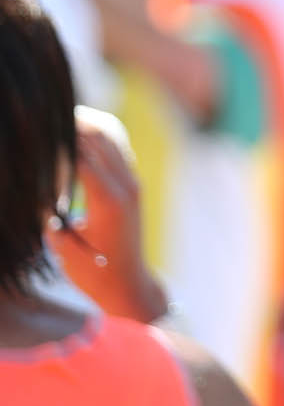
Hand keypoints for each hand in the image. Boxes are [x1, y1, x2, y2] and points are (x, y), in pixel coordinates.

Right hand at [46, 110, 166, 322]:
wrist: (127, 284)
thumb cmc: (90, 272)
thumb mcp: (61, 243)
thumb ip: (47, 208)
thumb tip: (30, 181)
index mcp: (109, 201)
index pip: (80, 153)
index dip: (52, 140)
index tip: (28, 135)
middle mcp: (126, 186)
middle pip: (96, 135)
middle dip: (64, 124)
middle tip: (34, 121)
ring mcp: (133, 181)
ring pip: (110, 133)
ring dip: (81, 122)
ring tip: (50, 121)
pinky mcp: (133, 181)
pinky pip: (117, 144)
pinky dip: (95, 132)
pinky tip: (72, 132)